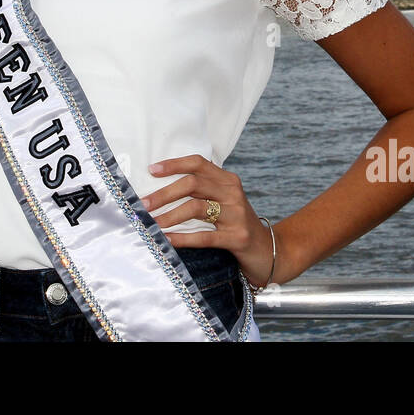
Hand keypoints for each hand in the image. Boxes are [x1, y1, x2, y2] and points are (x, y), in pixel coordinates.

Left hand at [142, 154, 275, 288]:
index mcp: (228, 180)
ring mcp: (236, 215)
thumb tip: (161, 189)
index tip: (151, 170)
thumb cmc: (237, 225)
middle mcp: (233, 193)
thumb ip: (203, 192)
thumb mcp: (224, 202)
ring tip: (151, 224)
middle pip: (192, 184)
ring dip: (169, 216)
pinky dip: (183, 238)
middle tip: (143, 204)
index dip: (174, 164)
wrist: (269, 251)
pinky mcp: (237, 238)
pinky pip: (205, 236)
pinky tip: (167, 240)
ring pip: (196, 208)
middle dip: (164, 194)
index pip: (198, 163)